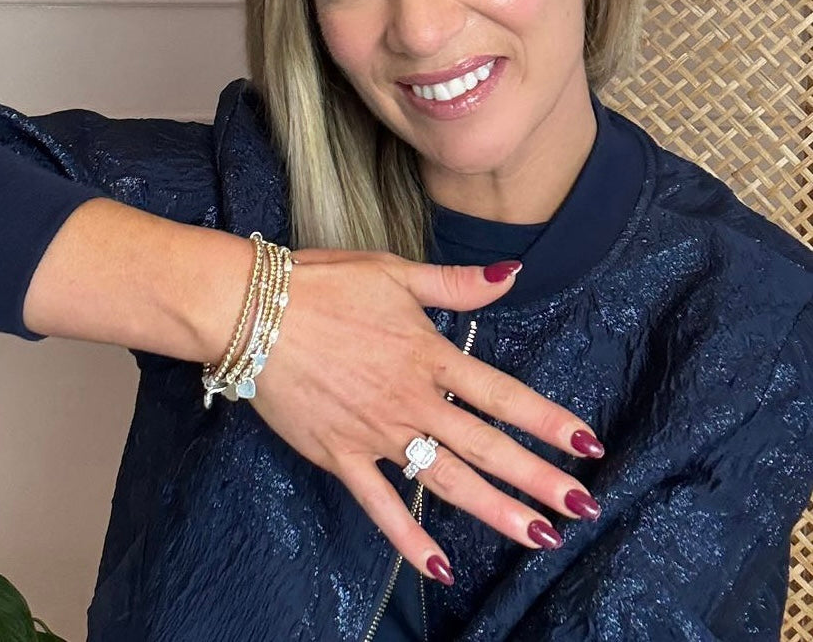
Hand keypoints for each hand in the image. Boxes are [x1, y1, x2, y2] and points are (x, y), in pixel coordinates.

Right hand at [252, 248, 603, 582]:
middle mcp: (410, 400)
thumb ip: (454, 283)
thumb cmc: (322, 284)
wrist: (253, 312)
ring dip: (494, 511)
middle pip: (484, 445)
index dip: (546, 420)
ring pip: (445, 479)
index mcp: (426, 354)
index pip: (501, 393)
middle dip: (537, 478)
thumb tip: (511, 274)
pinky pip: (380, 506)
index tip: (587, 444)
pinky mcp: (340, 456)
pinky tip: (439, 569)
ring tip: (538, 538)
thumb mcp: (392, 271)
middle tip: (583, 506)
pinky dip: (410, 539)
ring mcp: (375, 433)